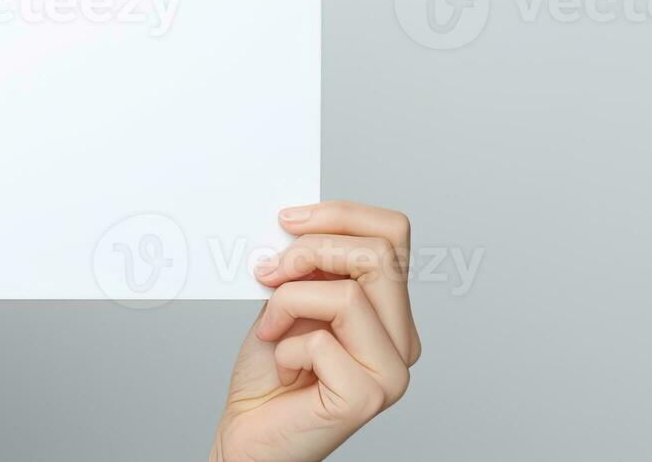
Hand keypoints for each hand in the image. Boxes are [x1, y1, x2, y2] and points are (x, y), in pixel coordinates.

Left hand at [209, 202, 419, 461]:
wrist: (249, 436)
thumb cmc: (269, 375)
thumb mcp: (289, 301)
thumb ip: (308, 266)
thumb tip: (299, 223)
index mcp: (391, 311)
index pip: (393, 234)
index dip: (340, 215)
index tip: (288, 220)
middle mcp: (402, 340)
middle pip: (380, 254)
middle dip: (312, 249)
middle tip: (268, 269)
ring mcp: (391, 372)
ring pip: (348, 295)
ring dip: (289, 301)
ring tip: (271, 327)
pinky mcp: (366, 398)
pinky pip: (321, 342)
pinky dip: (285, 347)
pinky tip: (283, 368)